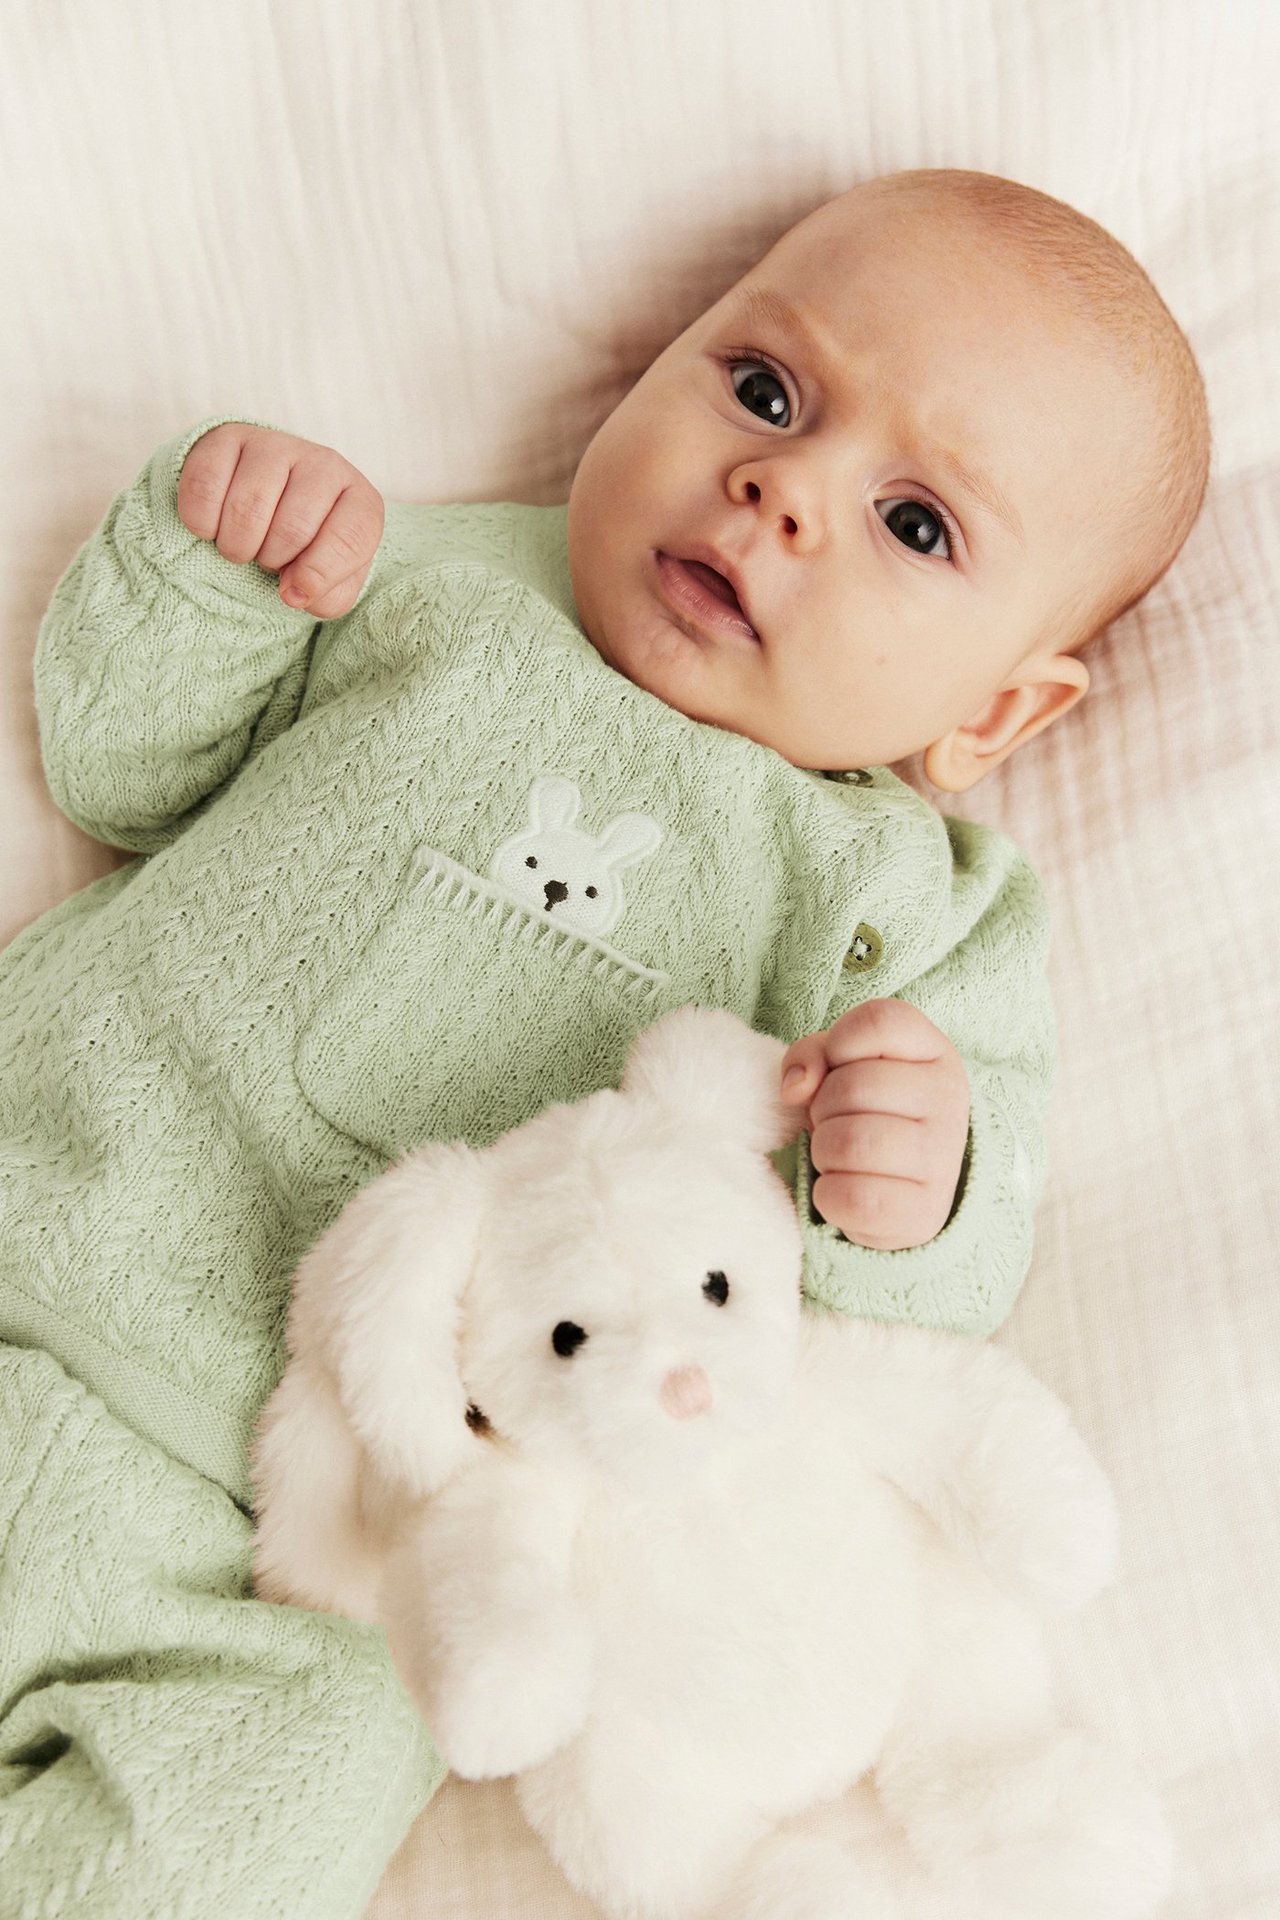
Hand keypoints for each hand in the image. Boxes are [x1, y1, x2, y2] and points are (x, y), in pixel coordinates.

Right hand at [177, 423, 384, 616]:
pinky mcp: (229, 437)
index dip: (317, 576)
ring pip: (246, 509)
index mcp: (360, 501)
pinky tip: (214, 525)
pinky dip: (202, 524)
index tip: (294, 593)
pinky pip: (204, 488)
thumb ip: (326, 598)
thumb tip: (293, 593)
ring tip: (242, 544)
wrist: (268, 506)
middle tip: (267, 559)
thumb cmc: (306, 551)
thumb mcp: (331, 585)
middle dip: (271, 561)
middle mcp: (325, 464)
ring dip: (236, 546)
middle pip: (291, 529)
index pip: (349, 541)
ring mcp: (277, 445)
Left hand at [779, 999, 969, 1250]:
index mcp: (933, 1052)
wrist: (903, 1189)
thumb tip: (796, 1088)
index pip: (879, 1020)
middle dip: (822, 1108)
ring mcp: (942, 1157)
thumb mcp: (840, 1068)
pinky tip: (844, 1189)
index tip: (838, 1066)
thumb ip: (813, 1055)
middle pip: (852, 1086)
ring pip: (847, 1143)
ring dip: (823, 1152)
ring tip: (840, 1155)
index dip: (838, 1043)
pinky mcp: (924, 1212)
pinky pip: (850, 1198)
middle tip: (837, 1121)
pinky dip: (828, 1197)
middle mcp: (948, 1099)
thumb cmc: (865, 1113)